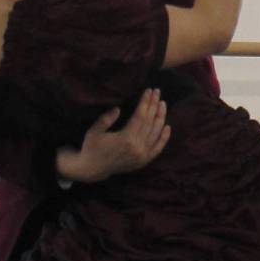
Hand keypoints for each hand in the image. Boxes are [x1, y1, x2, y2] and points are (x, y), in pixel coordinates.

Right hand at [55, 88, 169, 183]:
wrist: (93, 169)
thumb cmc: (92, 147)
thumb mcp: (94, 131)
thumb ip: (106, 119)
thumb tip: (117, 109)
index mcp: (125, 138)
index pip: (140, 116)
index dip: (145, 102)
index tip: (149, 91)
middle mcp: (137, 147)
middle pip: (150, 122)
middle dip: (154, 105)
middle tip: (157, 92)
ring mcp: (142, 155)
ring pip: (156, 133)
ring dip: (161, 117)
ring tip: (162, 104)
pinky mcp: (144, 161)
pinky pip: (158, 149)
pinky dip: (164, 138)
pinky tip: (167, 127)